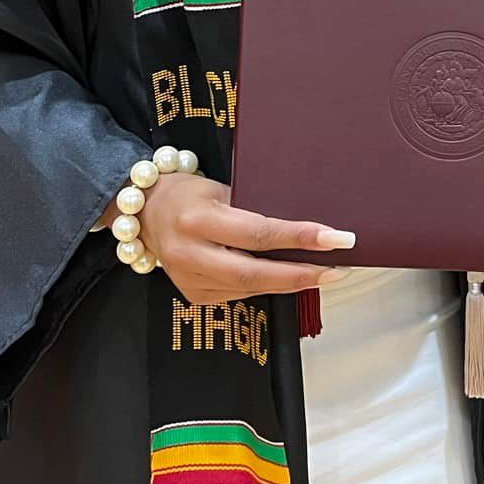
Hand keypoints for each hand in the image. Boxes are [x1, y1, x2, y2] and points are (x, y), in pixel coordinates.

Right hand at [140, 173, 353, 305]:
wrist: (145, 212)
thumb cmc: (188, 193)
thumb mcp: (220, 188)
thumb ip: (254, 208)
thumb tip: (304, 225)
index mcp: (198, 220)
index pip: (259, 233)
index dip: (300, 237)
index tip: (336, 238)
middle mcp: (191, 254)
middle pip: (255, 273)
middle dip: (302, 274)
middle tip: (338, 269)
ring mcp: (190, 280)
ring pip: (251, 288)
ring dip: (291, 282)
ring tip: (325, 272)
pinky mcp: (195, 295)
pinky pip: (240, 294)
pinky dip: (268, 286)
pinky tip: (291, 278)